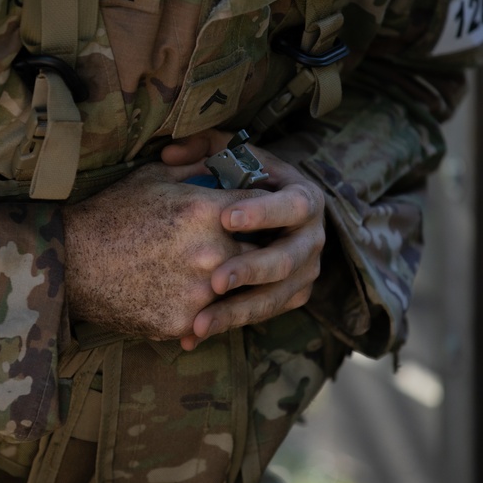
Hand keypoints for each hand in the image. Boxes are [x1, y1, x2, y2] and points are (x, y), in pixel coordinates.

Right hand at [61, 160, 260, 341]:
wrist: (70, 261)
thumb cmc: (110, 212)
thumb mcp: (155, 177)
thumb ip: (199, 166)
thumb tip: (229, 161)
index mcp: (208, 211)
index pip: (263, 207)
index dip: (265, 208)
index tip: (265, 212)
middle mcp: (212, 253)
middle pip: (262, 253)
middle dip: (259, 248)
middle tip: (259, 248)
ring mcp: (199, 293)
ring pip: (240, 291)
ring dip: (237, 285)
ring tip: (229, 278)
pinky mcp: (182, 323)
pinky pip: (210, 318)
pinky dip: (206, 310)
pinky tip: (196, 299)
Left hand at [162, 130, 326, 350]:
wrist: (266, 213)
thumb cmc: (244, 178)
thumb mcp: (230, 155)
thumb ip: (202, 147)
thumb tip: (171, 155)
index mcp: (304, 198)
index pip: (291, 206)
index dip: (262, 213)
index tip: (226, 218)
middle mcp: (312, 239)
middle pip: (286, 260)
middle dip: (250, 271)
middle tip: (214, 280)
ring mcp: (305, 272)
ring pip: (274, 298)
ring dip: (236, 312)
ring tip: (198, 323)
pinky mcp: (291, 297)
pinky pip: (262, 316)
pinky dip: (228, 325)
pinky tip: (192, 335)